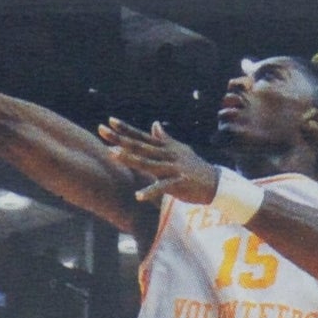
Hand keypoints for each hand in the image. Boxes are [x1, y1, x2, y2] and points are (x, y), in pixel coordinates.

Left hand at [97, 118, 219, 204]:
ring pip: (147, 163)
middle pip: (139, 145)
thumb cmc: (194, 167)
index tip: (109, 121)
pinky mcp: (178, 183)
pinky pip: (162, 188)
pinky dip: (150, 192)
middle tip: (102, 131)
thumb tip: (154, 125)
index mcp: (165, 147)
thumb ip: (164, 139)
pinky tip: (138, 196)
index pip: (141, 136)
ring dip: (129, 159)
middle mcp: (166, 154)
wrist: (215, 182)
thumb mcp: (179, 150)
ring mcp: (172, 168)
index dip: (125, 129)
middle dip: (120, 139)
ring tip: (112, 155)